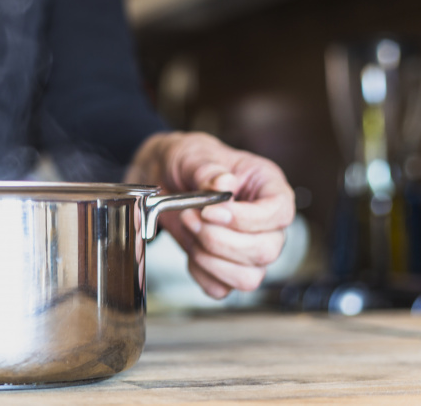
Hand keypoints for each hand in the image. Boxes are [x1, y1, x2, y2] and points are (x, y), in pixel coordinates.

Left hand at [126, 131, 294, 298]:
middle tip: (189, 217)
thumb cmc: (187, 161)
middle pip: (267, 251)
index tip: (212, 211)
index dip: (248, 219)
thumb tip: (223, 184)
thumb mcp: (194, 154)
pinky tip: (189, 249)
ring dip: (211, 260)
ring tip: (189, 230)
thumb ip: (208, 169)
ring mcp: (248, 249)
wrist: (162, 177)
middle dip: (221, 240)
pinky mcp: (225, 267)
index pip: (281, 213)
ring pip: (249, 277)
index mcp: (268, 188)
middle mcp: (265, 222)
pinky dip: (200, 274)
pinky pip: (221, 288)